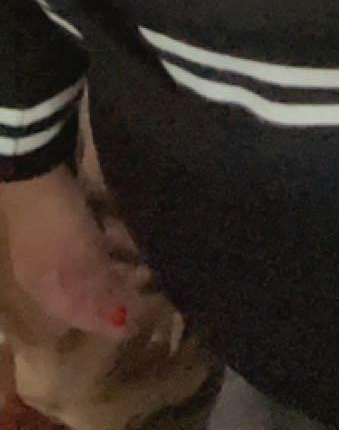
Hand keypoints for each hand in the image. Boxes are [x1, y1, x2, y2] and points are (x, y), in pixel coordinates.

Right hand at [1, 166, 136, 337]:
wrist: (34, 160)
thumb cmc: (57, 222)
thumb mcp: (81, 262)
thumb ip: (101, 293)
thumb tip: (121, 326)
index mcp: (47, 289)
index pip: (85, 316)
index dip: (117, 317)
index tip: (150, 307)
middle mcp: (50, 267)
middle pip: (93, 284)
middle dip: (125, 280)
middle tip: (154, 271)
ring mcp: (59, 235)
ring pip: (98, 253)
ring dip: (124, 252)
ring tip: (150, 245)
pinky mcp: (70, 207)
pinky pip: (97, 225)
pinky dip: (114, 225)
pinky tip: (131, 218)